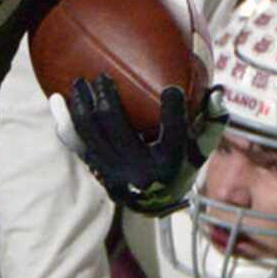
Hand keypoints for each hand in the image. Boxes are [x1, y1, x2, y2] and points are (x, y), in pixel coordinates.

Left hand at [50, 77, 226, 216]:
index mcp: (169, 163)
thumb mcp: (202, 147)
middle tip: (100, 75)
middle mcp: (139, 170)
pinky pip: (78, 144)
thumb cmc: (182, 163)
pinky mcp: (98, 172)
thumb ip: (212, 120)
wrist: (156, 201)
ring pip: (91, 132)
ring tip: (78, 81)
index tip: (169, 89)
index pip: (174, 132)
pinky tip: (57, 101)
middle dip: (106, 96)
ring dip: (82, 104)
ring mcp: (114, 172)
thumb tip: (219, 91)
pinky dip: (66, 122)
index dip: (173, 110)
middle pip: (116, 125)